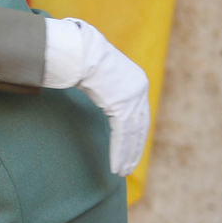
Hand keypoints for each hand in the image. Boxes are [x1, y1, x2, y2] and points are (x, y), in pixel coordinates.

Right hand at [42, 18, 150, 176]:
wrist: (81, 51)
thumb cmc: (83, 58)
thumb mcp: (102, 73)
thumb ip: (108, 87)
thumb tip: (100, 91)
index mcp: (137, 81)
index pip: (140, 115)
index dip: (137, 136)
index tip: (132, 151)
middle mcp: (139, 90)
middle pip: (140, 127)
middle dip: (135, 150)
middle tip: (128, 167)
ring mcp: (132, 98)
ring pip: (133, 135)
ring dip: (127, 156)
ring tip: (121, 171)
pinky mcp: (122, 106)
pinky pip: (123, 135)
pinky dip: (120, 152)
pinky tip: (117, 165)